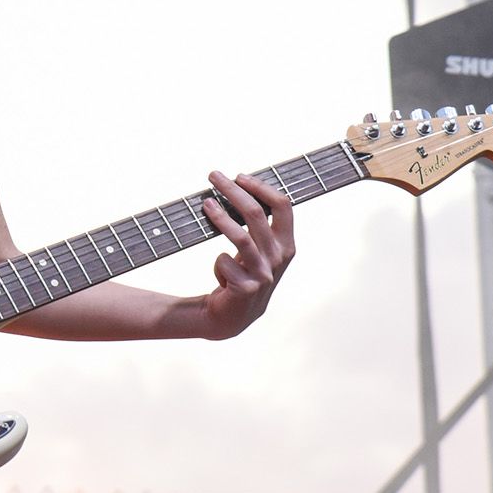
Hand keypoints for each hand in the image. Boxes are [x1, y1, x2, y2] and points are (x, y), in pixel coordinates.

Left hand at [199, 171, 294, 337]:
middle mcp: (278, 258)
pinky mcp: (246, 288)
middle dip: (233, 191)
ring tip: (205, 204)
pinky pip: (224, 262)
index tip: (239, 176)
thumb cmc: (243, 275)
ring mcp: (264, 274)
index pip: (283, 206)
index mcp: (286, 245)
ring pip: (241, 236)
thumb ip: (257, 225)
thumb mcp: (258, 250)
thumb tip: (237, 186)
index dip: (261, 187)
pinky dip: (218, 262)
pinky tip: (220, 271)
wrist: (232, 317)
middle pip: (256, 214)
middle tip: (213, 176)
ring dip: (220, 217)